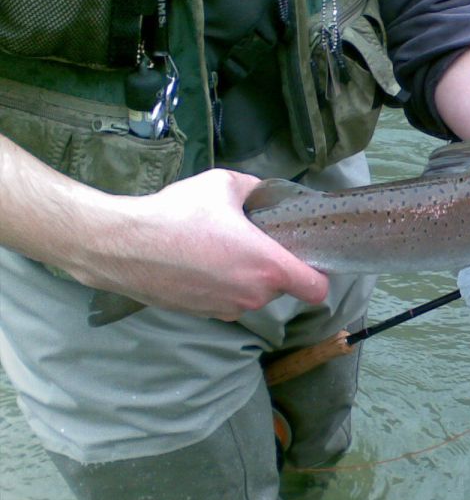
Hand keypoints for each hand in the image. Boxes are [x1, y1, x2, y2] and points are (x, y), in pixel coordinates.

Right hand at [70, 169, 328, 320]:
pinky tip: (200, 262)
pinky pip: (226, 299)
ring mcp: (227, 309)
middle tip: (250, 240)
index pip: (316, 289)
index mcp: (268, 267)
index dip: (317, 273)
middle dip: (272, 266)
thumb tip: (265, 191)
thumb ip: (256, 188)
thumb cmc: (178, 214)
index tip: (306, 256)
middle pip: (282, 286)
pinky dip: (221, 285)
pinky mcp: (203, 314)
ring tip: (219, 249)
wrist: (122, 246)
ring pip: (252, 294)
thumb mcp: (224, 185)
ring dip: (245, 276)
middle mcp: (253, 296)